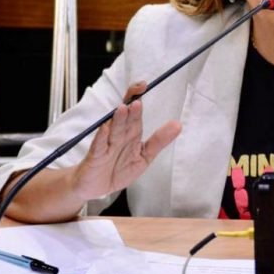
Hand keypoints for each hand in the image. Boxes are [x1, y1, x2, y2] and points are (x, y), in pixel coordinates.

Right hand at [71, 81, 180, 200]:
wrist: (96, 188)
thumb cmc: (118, 169)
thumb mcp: (144, 156)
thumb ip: (159, 141)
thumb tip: (178, 124)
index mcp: (130, 133)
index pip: (134, 112)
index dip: (137, 97)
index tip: (144, 85)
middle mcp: (118, 135)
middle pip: (124, 118)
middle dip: (130, 107)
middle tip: (137, 96)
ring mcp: (106, 145)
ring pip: (113, 129)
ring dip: (118, 119)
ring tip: (123, 108)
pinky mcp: (95, 157)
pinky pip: (98, 146)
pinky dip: (101, 138)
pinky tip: (105, 129)